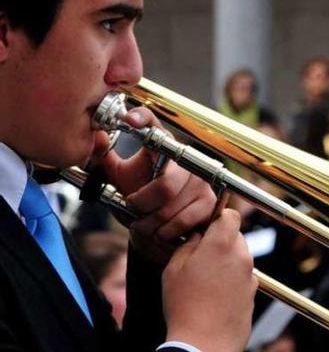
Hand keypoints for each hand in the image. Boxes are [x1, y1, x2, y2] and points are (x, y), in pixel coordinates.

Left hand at [91, 107, 215, 261]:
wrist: (161, 226)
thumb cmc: (140, 197)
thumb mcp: (118, 177)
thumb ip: (104, 157)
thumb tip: (96, 135)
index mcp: (160, 146)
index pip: (153, 124)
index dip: (143, 118)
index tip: (129, 120)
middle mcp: (185, 159)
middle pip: (165, 186)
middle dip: (142, 205)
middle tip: (133, 208)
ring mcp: (200, 180)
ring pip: (170, 209)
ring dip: (149, 224)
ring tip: (144, 225)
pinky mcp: (209, 202)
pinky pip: (182, 222)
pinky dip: (163, 233)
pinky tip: (160, 231)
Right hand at [163, 209, 256, 351]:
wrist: (203, 345)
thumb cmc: (184, 306)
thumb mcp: (173, 269)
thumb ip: (188, 245)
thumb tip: (198, 238)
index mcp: (222, 245)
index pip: (230, 215)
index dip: (218, 217)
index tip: (206, 227)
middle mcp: (242, 258)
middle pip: (236, 237)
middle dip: (220, 242)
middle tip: (199, 257)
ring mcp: (251, 278)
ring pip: (240, 260)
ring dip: (226, 263)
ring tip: (204, 282)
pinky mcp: (253, 297)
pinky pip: (243, 281)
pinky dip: (231, 283)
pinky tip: (214, 298)